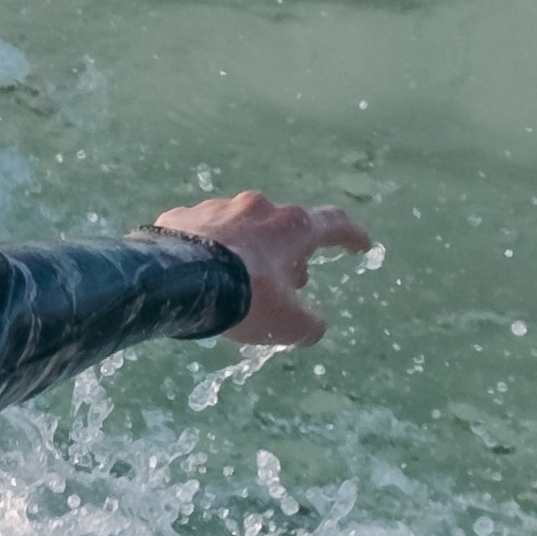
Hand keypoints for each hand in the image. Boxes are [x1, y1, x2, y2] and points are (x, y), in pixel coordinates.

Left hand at [152, 189, 376, 350]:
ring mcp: (217, 208)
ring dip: (248, 252)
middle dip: (289, 255)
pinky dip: (210, 251)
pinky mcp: (182, 217)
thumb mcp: (287, 324)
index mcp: (291, 227)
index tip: (361, 244)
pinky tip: (201, 276)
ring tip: (239, 283)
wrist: (174, 282)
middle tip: (287, 283)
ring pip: (241, 229)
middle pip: (283, 229)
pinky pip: (203, 233)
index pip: (334, 224)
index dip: (351, 236)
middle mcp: (257, 209)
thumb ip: (309, 326)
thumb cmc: (244, 300)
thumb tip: (313, 327)